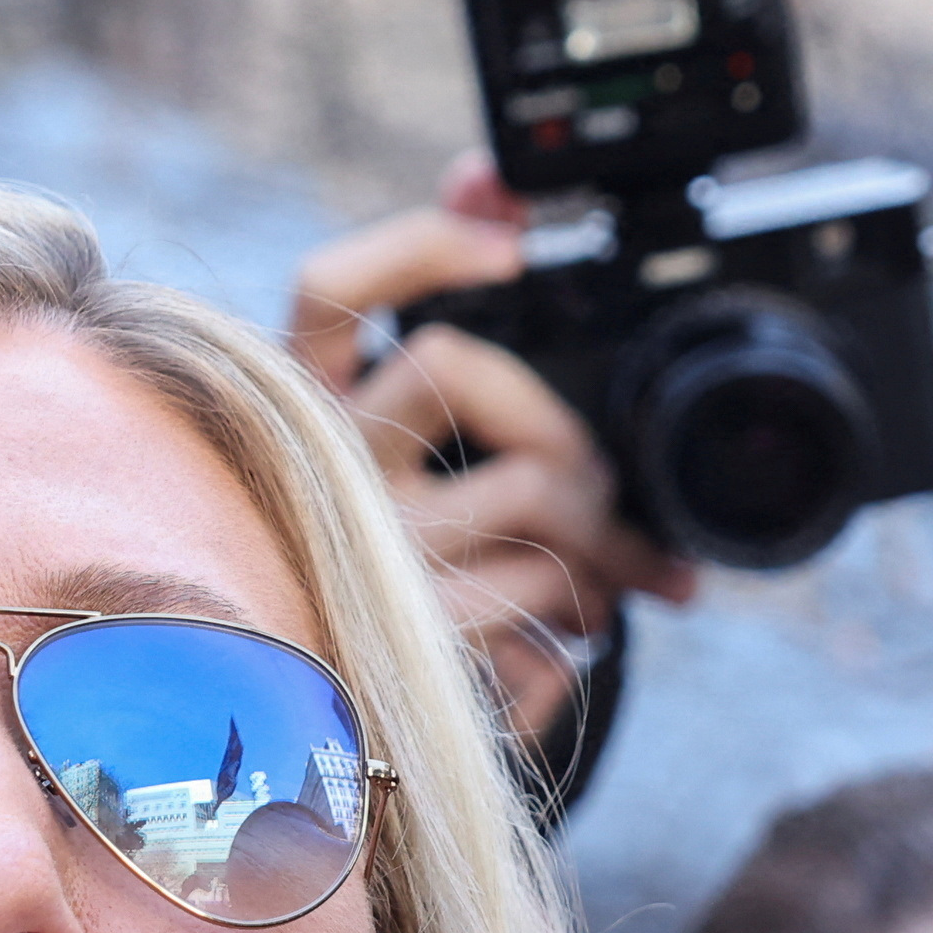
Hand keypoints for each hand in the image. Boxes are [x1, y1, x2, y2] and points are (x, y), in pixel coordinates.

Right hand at [288, 156, 699, 740]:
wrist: (365, 756)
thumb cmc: (415, 582)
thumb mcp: (427, 460)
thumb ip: (447, 318)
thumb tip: (480, 177)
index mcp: (311, 415)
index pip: (331, 292)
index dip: (418, 246)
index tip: (511, 245)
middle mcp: (319, 475)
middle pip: (451, 365)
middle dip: (562, 420)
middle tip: (604, 486)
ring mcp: (367, 559)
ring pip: (533, 483)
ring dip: (609, 536)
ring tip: (621, 578)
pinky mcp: (417, 645)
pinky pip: (548, 593)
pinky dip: (593, 616)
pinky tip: (587, 637)